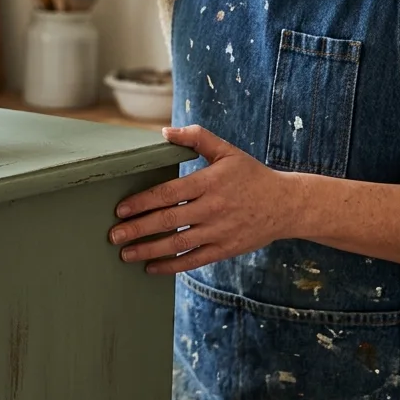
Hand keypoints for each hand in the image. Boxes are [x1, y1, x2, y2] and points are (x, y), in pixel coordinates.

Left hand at [108, 126, 303, 273]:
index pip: (169, 193)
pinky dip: (171, 266)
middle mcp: (214, 208)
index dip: (142, 202)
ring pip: (178, 244)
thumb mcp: (227, 151)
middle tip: (113, 235)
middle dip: (137, 229)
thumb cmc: (251, 175)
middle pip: (168, 221)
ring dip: (148, 250)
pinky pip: (194, 260)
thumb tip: (165, 132)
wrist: (286, 204)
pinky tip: (150, 267)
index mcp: (210, 182)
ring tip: (125, 254)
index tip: (120, 209)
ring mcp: (220, 231)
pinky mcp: (226, 249)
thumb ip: (197, 138)